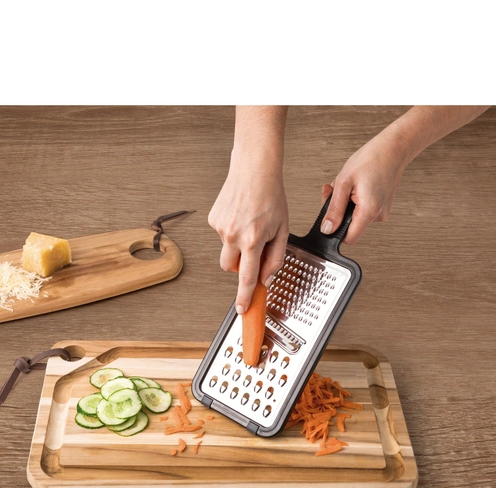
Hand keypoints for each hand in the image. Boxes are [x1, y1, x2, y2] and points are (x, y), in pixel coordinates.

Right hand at [208, 156, 288, 313]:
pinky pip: (222, 234)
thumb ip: (276, 257)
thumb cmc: (271, 195)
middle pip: (229, 267)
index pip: (247, 277)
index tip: (241, 310)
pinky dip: (231, 230)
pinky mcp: (213, 219)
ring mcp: (220, 227)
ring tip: (250, 223)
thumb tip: (267, 277)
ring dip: (237, 245)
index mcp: (252, 240)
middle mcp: (232, 235)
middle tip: (253, 250)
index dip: (244, 296)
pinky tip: (241, 215)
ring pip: (226, 249)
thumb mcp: (283, 229)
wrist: (254, 168)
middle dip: (239, 266)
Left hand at [320, 133, 408, 243]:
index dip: (335, 231)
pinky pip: (361, 210)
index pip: (348, 238)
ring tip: (347, 185)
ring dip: (344, 203)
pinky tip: (354, 186)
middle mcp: (378, 216)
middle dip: (337, 211)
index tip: (328, 216)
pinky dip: (353, 201)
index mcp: (369, 212)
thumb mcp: (344, 183)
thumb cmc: (371, 159)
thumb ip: (334, 209)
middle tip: (333, 191)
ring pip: (354, 217)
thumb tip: (327, 229)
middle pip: (349, 226)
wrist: (393, 148)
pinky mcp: (381, 207)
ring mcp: (381, 212)